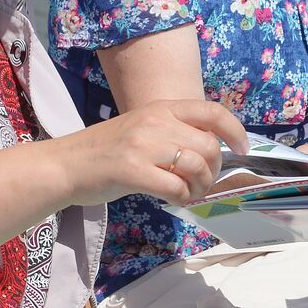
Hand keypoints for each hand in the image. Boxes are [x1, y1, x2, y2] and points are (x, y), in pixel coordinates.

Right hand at [55, 99, 248, 206]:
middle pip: (208, 146)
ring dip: (200, 186)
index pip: (211, 112)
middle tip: (203, 183)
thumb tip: (211, 150)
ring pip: (196, 166)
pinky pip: (175, 187)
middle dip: (214, 170)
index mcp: (161, 108)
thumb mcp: (143, 127)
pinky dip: (182, 198)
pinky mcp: (132, 170)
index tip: (242, 149)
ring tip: (190, 193)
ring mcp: (143, 145)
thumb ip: (174, 132)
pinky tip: (174, 199)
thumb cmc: (106, 150)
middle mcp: (155, 121)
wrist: (65, 164)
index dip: (234, 131)